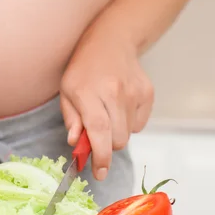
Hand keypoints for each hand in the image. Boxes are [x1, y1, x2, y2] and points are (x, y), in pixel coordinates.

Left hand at [59, 27, 153, 180]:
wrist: (112, 41)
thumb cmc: (83, 69)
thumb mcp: (67, 92)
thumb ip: (72, 120)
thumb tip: (77, 144)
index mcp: (88, 92)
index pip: (98, 130)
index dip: (100, 156)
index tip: (99, 173)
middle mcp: (114, 92)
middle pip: (117, 139)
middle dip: (106, 147)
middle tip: (96, 136)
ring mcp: (134, 92)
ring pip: (128, 135)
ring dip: (116, 134)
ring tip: (107, 115)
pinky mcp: (148, 93)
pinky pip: (139, 124)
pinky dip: (129, 124)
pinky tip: (120, 107)